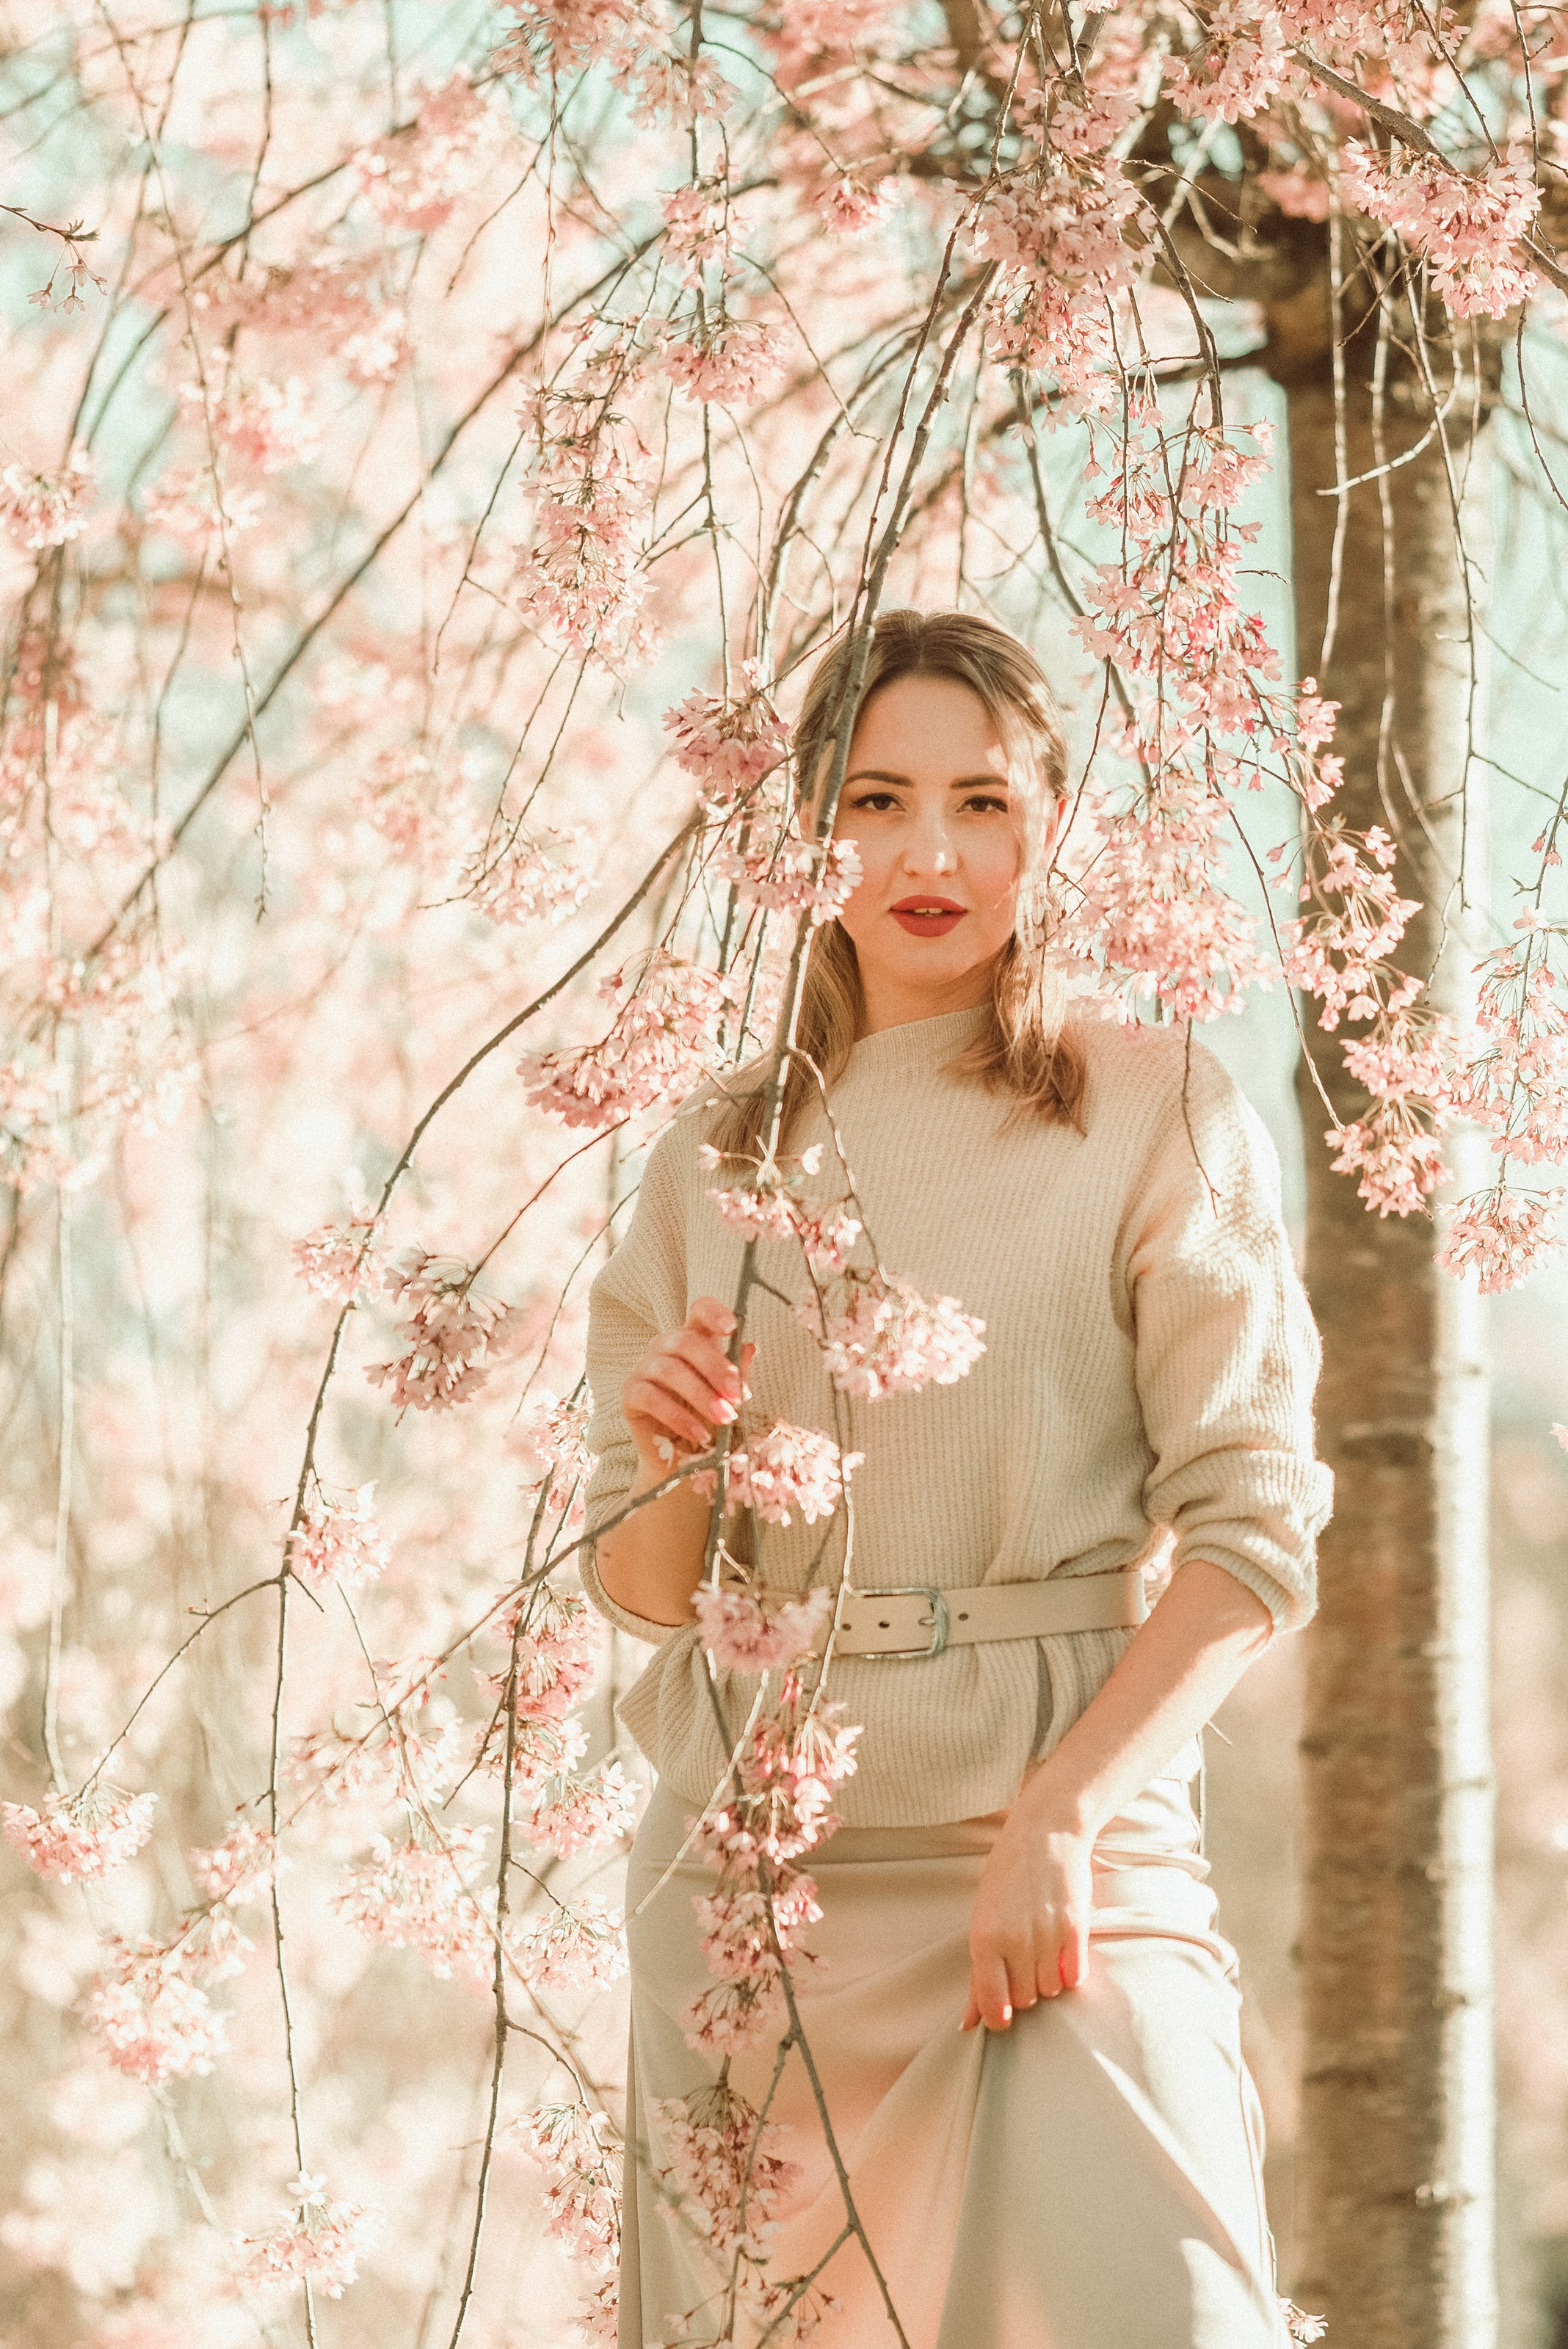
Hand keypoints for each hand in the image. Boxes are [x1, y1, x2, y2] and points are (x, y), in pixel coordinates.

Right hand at [621, 1297, 754, 1479]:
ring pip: (669, 1370)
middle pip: (685, 1341)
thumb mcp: (729, 1398)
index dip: (713, 1313)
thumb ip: (738, 1375)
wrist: (681, 1460)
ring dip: (701, 1396)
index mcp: (694, 1339)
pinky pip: (651, 1398)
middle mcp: (665, 1347)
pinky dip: (679, 1417)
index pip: (699, 1311)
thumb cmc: (708, 1420)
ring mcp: (644, 1368)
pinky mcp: (630, 1394)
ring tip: (724, 1419)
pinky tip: (700, 1434)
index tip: (732, 1328)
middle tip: (737, 1397)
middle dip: (715, 1369)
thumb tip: (750, 1347)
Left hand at [962, 1801, 1094, 2031]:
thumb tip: (969, 2023)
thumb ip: (978, 1975)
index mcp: (984, 1939)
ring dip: (1047, 1978)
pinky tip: (1061, 1947)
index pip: (995, 2005)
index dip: (999, 2018)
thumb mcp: (982, 1920)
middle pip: (1025, 1999)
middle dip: (1023, 1988)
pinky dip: (1069, 1970)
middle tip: (1020, 1959)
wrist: (1045, 1834)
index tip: (1003, 2014)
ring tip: (1041, 1947)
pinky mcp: (1076, 1929)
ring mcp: (1047, 1936)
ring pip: (1051, 1990)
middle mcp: (1015, 1941)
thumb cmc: (1006, 1877)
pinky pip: (1074, 1976)